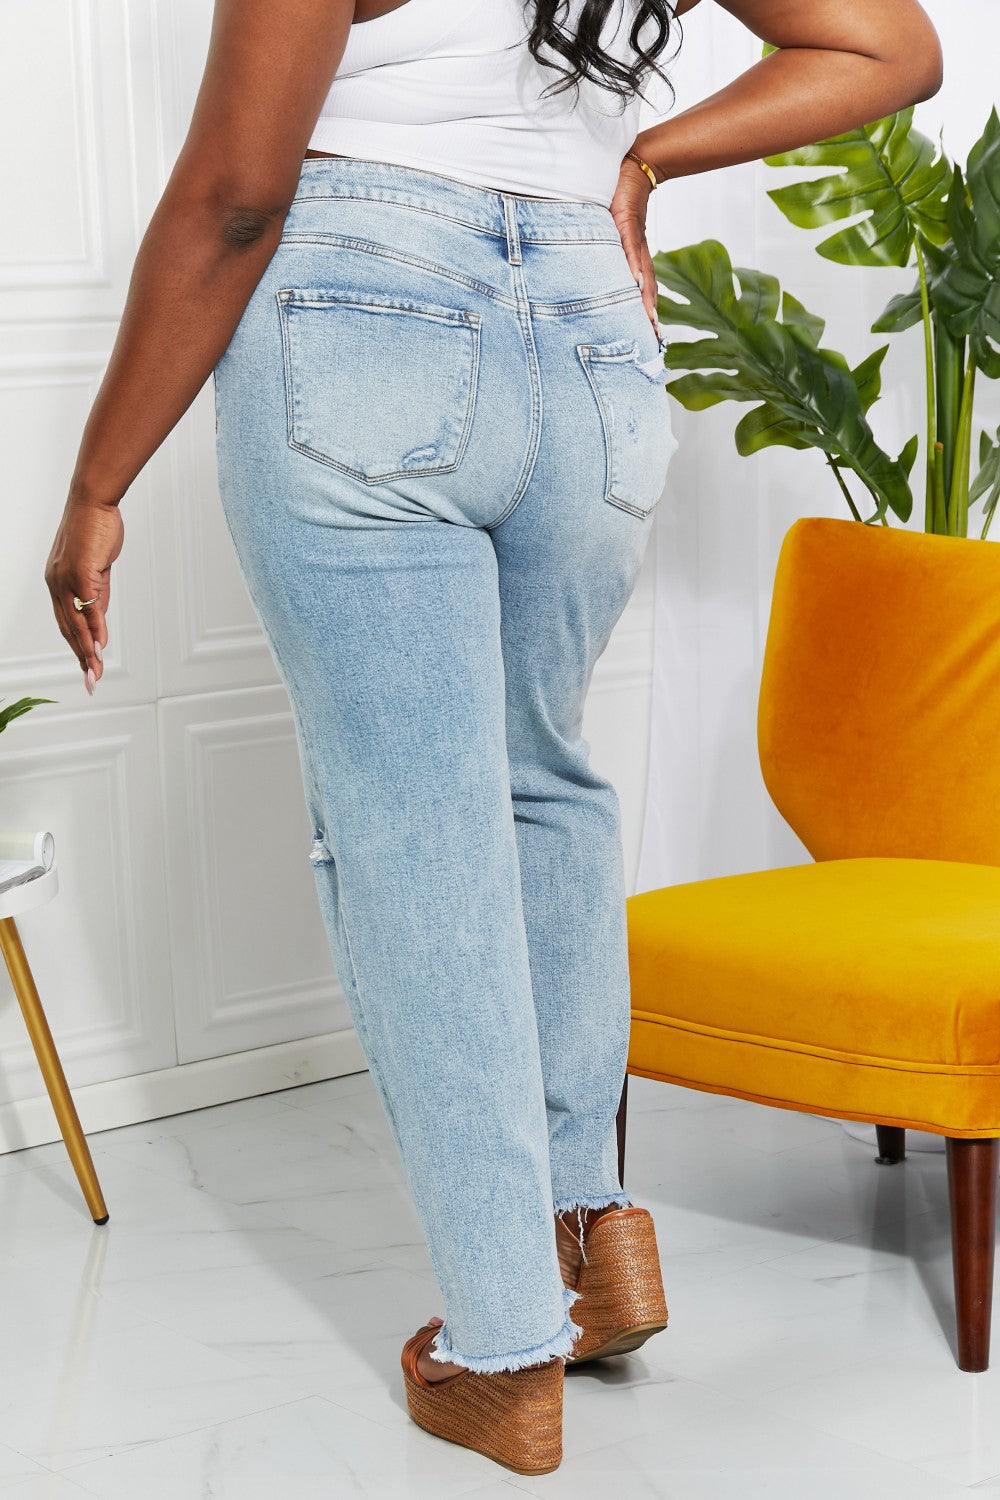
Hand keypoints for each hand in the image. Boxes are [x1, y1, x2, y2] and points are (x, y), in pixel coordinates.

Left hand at [44, 492, 122, 693]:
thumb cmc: (94, 529)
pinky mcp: (80, 574)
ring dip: (87, 651)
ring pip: (77, 624)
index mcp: (57, 581)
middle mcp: (56, 583)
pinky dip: (95, 630)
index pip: (65, 621)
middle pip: (69, 629)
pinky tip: (100, 647)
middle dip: (80, 658)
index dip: (76, 645)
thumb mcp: (96, 567)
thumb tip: (99, 625)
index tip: (87, 665)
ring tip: (95, 672)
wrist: (92, 502)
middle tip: (91, 681)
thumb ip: (97, 595)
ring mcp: (65, 580)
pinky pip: (89, 609)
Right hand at [609, 156, 659, 337]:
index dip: (645, 308)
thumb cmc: (616, 196)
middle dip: (648, 313)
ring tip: (648, 321)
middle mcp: (637, 249)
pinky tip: (635, 283)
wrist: (632, 165)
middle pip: (646, 286)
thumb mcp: (608, 228)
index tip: (648, 333)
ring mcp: (633, 236)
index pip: (642, 285)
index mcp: (634, 254)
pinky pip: (629, 247)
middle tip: (652, 338)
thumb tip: (588, 266)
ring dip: (645, 297)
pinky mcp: (626, 221)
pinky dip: (632, 265)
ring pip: (642, 272)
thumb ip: (603, 247)